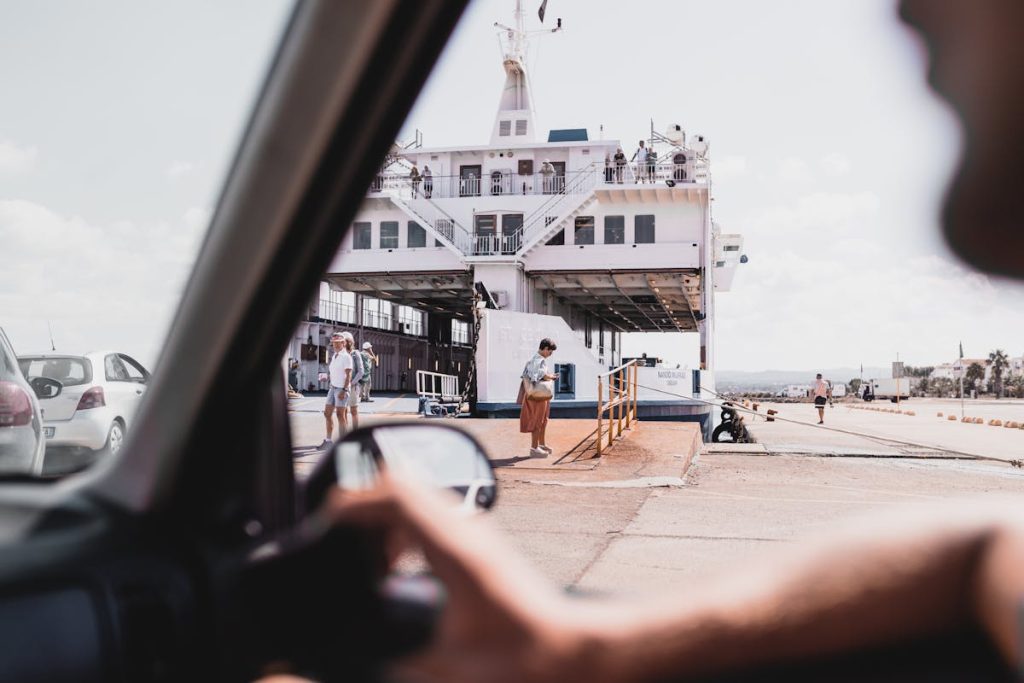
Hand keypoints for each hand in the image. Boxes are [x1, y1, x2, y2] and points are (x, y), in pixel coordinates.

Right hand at [319, 477, 602, 682]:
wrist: (569, 651)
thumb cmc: (523, 657)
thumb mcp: (448, 667)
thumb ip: (400, 664)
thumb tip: (363, 661)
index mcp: (457, 551)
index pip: (397, 494)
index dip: (354, 502)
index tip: (326, 522)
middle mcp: (467, 529)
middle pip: (402, 483)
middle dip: (362, 506)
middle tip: (340, 541)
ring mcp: (475, 530)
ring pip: (417, 494)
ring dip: (383, 516)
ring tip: (368, 559)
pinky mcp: (479, 540)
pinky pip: (430, 513)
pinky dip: (403, 528)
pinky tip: (398, 566)